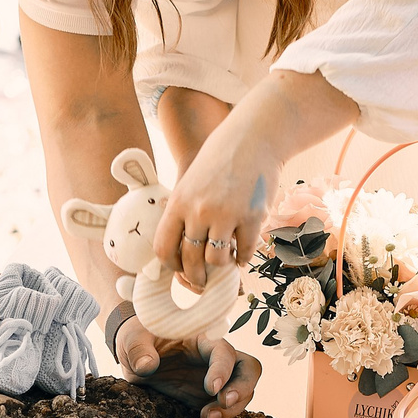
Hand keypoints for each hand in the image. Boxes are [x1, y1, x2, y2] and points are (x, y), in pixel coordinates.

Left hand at [115, 317, 261, 417]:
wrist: (135, 352)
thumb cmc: (138, 336)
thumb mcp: (133, 338)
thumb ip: (139, 349)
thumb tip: (147, 366)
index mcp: (202, 339)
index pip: (225, 352)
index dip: (223, 370)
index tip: (211, 389)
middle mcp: (215, 360)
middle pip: (248, 371)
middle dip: (242, 390)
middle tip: (223, 404)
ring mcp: (215, 380)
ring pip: (241, 395)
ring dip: (229, 412)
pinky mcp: (206, 399)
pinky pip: (225, 413)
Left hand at [153, 107, 280, 292]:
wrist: (255, 137)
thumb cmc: (221, 158)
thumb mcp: (191, 179)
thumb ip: (184, 210)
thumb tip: (181, 247)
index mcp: (178, 202)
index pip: (163, 248)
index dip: (171, 265)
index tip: (180, 267)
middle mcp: (199, 211)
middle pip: (190, 260)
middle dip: (196, 276)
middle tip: (203, 280)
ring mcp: (227, 215)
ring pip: (217, 260)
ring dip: (222, 265)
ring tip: (226, 258)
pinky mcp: (253, 217)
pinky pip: (245, 252)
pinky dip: (244, 257)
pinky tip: (243, 251)